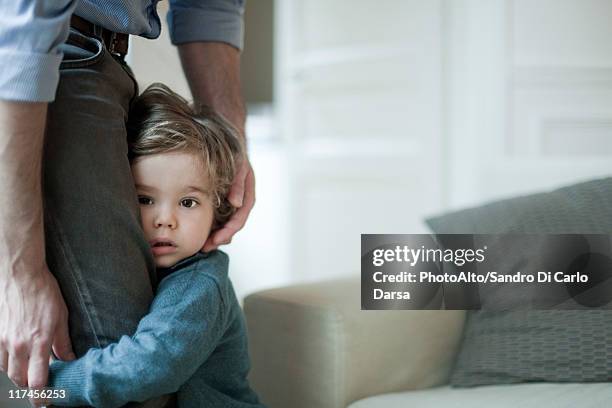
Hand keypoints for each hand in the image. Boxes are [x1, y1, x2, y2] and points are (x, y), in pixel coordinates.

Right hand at [0, 265, 74, 390]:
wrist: (21, 275)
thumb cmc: (44, 293)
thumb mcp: (61, 318)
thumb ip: (63, 343)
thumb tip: (69, 360)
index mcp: (39, 342)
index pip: (38, 381)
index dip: (41, 397)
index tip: (45, 403)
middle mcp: (18, 345)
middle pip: (19, 381)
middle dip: (28, 388)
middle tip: (37, 389)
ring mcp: (3, 340)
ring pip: (6, 371)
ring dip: (16, 375)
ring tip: (27, 372)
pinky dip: (5, 363)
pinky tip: (14, 359)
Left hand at [203, 158, 254, 251]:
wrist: (232, 144)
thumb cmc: (236, 154)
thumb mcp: (240, 166)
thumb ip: (238, 184)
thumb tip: (236, 204)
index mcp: (247, 197)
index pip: (239, 219)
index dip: (228, 231)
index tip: (216, 240)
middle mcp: (240, 203)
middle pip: (232, 226)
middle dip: (220, 238)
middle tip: (205, 248)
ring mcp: (232, 204)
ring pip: (225, 225)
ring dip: (215, 235)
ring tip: (202, 245)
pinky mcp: (223, 202)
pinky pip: (219, 218)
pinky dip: (212, 226)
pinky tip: (200, 231)